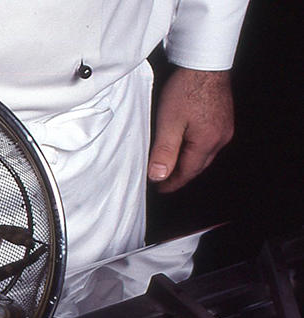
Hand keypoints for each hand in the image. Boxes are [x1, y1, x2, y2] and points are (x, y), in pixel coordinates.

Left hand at [148, 67, 233, 192]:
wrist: (204, 62)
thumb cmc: (187, 89)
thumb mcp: (169, 123)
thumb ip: (164, 151)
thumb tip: (159, 176)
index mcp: (207, 142)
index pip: (188, 172)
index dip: (171, 183)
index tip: (159, 188)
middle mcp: (220, 137)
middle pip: (198, 165)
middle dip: (180, 175)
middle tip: (162, 180)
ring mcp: (225, 127)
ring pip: (204, 154)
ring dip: (188, 161)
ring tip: (171, 165)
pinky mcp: (223, 118)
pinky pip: (209, 141)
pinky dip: (195, 148)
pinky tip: (185, 145)